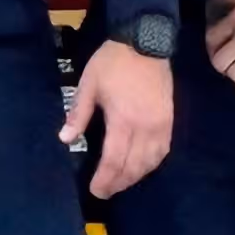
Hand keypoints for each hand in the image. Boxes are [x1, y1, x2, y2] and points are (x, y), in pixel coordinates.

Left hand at [62, 38, 174, 195]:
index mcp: (122, 120)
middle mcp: (144, 128)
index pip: (113, 161)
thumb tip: (65, 140)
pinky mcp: (169, 121)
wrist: (146, 43)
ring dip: (134, 177)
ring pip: (149, 163)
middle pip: (133, 167)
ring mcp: (160, 126)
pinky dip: (151, 165)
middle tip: (104, 191)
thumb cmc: (112, 63)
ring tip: (120, 183)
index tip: (95, 190)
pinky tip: (141, 168)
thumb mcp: (89, 84)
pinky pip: (162, 152)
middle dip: (117, 183)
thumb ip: (78, 115)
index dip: (104, 179)